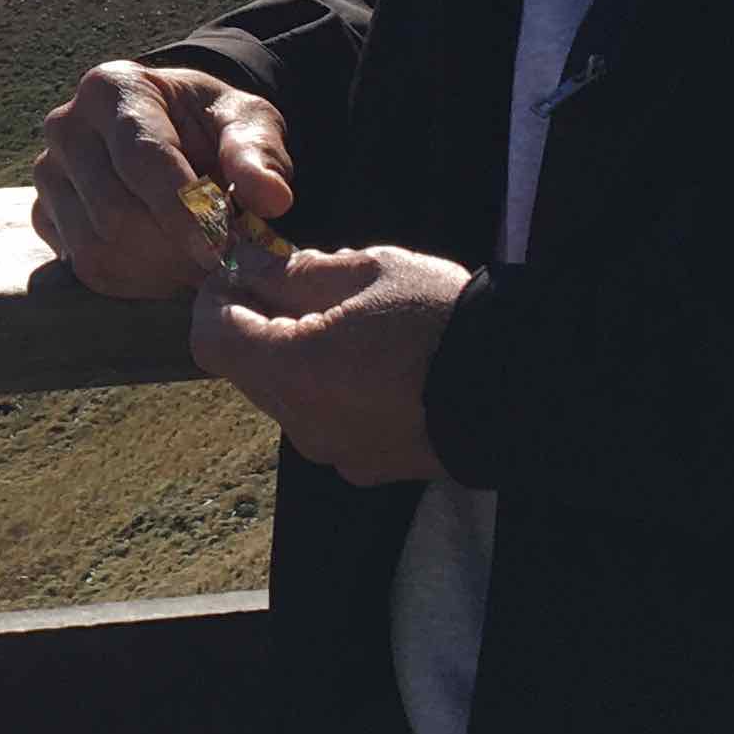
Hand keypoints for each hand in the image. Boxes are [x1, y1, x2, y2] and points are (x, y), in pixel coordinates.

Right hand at [29, 62, 294, 301]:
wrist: (173, 134)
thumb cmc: (210, 126)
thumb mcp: (247, 122)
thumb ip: (259, 154)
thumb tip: (271, 199)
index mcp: (113, 88)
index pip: (141, 157)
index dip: (182, 209)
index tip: (220, 249)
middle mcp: (66, 126)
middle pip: (114, 211)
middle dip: (174, 248)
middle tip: (220, 261)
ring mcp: (48, 173)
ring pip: (95, 246)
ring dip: (156, 271)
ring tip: (197, 263)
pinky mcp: (43, 213)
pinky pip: (83, 267)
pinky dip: (132, 281)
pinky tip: (167, 267)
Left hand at [191, 244, 468, 486]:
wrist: (523, 391)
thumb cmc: (444, 320)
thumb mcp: (368, 272)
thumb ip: (294, 272)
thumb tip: (250, 268)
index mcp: (291, 370)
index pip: (210, 336)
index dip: (217, 298)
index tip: (242, 270)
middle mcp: (300, 422)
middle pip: (247, 369)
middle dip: (260, 324)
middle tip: (301, 282)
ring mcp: (333, 451)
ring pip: (287, 396)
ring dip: (298, 357)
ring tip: (351, 320)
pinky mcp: (366, 466)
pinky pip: (325, 421)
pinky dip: (332, 389)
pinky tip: (377, 361)